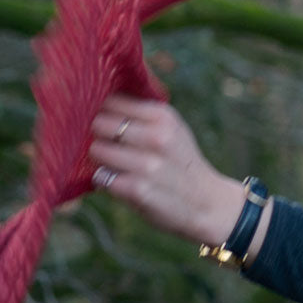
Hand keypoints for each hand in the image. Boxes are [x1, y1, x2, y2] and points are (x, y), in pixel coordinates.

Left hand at [88, 94, 245, 244]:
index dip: (104, 111)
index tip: (106, 119)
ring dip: (99, 158)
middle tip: (106, 143)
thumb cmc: (180, 161)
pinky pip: (102, 177)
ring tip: (111, 163)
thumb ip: (143, 115)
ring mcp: (148, 165)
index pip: (114, 101)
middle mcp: (158, 137)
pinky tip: (116, 180)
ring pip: (97, 150)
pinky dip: (104, 180)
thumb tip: (102, 103)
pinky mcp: (138, 190)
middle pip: (101, 124)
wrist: (205, 202)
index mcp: (164, 116)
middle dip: (98, 134)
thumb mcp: (172, 128)